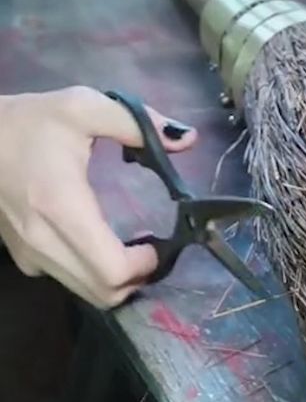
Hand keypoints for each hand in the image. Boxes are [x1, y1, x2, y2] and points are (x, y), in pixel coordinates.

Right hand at [0, 86, 196, 307]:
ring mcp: (30, 255)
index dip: (145, 265)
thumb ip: (137, 123)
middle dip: (137, 279)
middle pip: (104, 293)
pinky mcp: (23, 259)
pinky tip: (97, 246)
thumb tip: (186, 138)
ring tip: (130, 250)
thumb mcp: (82, 107)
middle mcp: (44, 242)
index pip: (113, 270)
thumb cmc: (26, 122)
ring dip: (116, 282)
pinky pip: (67, 281)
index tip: (158, 243)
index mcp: (62, 208)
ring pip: (86, 294)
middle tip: (151, 250)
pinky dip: (91, 275)